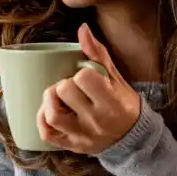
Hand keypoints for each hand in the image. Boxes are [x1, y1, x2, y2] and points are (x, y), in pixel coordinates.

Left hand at [37, 23, 140, 154]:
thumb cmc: (125, 105)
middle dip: (66, 84)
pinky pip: (47, 134)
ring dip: (50, 100)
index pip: (84, 77)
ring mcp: (83, 136)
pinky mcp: (73, 146)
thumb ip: (98, 54)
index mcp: (111, 103)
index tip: (88, 78)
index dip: (82, 73)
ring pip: (53, 114)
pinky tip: (50, 111)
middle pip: (64, 92)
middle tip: (74, 87)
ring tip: (59, 98)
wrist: (134, 138)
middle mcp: (97, 121)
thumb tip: (82, 29)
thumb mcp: (117, 79)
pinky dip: (42, 119)